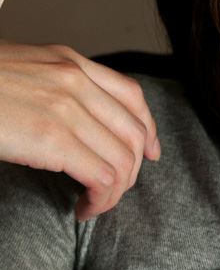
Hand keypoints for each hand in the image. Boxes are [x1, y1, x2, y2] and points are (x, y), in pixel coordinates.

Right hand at [0, 39, 158, 220]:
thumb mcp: (19, 74)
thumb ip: (52, 88)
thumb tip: (77, 126)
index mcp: (67, 60)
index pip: (132, 95)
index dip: (148, 131)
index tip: (150, 155)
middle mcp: (74, 78)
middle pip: (134, 133)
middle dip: (131, 172)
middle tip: (110, 192)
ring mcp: (66, 106)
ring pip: (124, 161)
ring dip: (115, 193)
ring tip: (92, 204)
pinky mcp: (52, 137)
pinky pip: (103, 178)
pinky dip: (100, 201)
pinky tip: (81, 209)